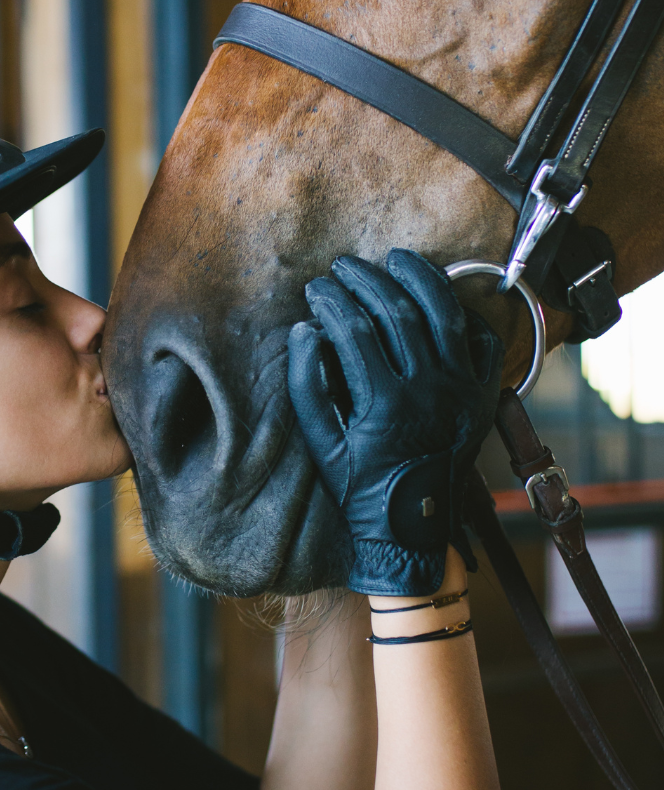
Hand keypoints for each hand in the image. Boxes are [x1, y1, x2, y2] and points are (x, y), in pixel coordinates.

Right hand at [287, 250, 502, 595]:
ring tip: (395, 260)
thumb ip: (307, 386)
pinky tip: (440, 298)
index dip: (330, 301)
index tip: (314, 289)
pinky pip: (483, 342)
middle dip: (365, 280)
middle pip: (397, 311)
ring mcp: (462, 390)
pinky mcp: (483, 396)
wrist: (412, 529)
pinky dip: (464, 314)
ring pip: (445, 314)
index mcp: (384, 404)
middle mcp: (429, 391)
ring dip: (419, 278)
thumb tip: (305, 330)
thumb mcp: (321, 445)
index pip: (354, 329)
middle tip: (343, 267)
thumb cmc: (359, 488)